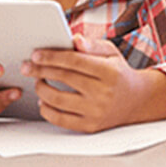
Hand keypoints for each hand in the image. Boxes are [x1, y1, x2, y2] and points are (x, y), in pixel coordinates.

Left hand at [24, 36, 165, 132]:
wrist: (137, 101)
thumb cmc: (120, 75)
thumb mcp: (112, 54)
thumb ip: (93, 45)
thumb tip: (75, 40)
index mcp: (110, 72)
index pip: (74, 61)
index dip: (51, 56)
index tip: (36, 55)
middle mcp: (104, 93)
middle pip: (63, 78)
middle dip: (40, 70)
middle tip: (28, 67)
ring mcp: (96, 111)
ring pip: (57, 99)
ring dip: (41, 89)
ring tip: (39, 82)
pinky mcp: (90, 126)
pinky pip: (59, 119)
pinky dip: (46, 109)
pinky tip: (44, 101)